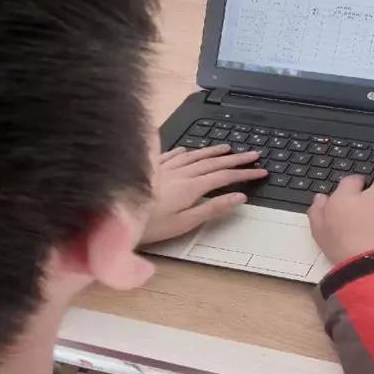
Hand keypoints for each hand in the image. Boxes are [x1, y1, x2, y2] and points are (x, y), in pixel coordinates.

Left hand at [141, 144, 267, 243]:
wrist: (111, 213)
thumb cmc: (149, 225)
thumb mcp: (185, 223)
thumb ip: (212, 208)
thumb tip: (239, 197)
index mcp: (191, 187)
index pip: (225, 177)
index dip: (245, 174)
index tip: (261, 171)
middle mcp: (180, 173)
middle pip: (213, 163)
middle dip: (236, 159)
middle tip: (253, 154)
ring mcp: (164, 168)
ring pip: (194, 156)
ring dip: (213, 151)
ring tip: (228, 147)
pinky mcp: (150, 169)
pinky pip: (171, 155)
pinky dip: (184, 151)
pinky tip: (187, 149)